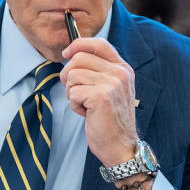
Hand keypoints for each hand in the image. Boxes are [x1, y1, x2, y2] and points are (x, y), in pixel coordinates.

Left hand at [60, 38, 137, 167]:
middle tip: (75, 91)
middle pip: (79, 58)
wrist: (120, 146)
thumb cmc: (110, 119)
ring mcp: (112, 84)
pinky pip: (73, 92)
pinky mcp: (101, 96)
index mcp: (123, 69)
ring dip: (72, 93)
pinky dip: (74, 105)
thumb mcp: (109, 89)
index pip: (98, 43)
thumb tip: (71, 55)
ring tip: (86, 105)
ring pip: (73, 75)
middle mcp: (120, 73)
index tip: (66, 53)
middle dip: (69, 75)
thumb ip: (97, 71)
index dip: (78, 44)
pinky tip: (87, 113)